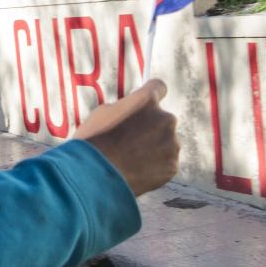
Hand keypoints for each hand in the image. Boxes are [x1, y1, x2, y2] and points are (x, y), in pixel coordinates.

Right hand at [74, 79, 178, 196]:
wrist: (93, 178)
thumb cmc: (93, 143)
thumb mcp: (103, 113)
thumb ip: (125, 107)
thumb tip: (132, 110)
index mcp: (147, 100)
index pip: (159, 87)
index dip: (151, 96)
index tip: (147, 104)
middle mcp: (165, 118)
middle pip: (163, 119)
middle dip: (151, 127)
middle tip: (132, 141)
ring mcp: (171, 143)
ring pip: (166, 142)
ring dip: (155, 148)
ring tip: (131, 160)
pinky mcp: (172, 165)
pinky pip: (166, 162)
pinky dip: (156, 167)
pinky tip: (137, 172)